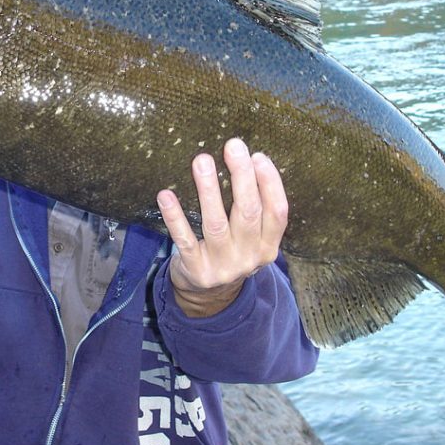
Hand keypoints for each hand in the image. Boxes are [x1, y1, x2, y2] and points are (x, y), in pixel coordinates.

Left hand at [158, 138, 287, 317]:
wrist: (208, 297)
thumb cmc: (230, 251)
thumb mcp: (251, 238)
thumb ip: (254, 209)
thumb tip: (247, 159)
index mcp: (268, 246)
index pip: (278, 212)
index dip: (270, 183)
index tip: (259, 155)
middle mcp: (249, 257)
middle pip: (249, 212)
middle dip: (242, 176)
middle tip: (233, 146)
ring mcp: (222, 265)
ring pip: (216, 223)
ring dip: (209, 190)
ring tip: (201, 160)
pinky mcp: (196, 269)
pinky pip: (184, 239)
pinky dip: (175, 216)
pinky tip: (166, 195)